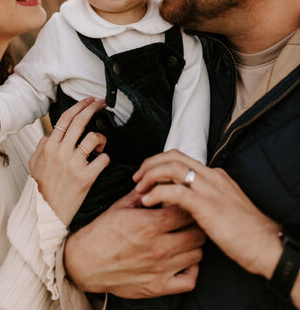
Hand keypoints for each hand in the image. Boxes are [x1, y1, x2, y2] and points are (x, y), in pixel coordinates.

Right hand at [29, 98, 109, 225]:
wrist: (46, 214)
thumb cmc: (42, 189)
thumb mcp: (34, 165)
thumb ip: (41, 147)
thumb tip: (49, 134)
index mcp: (49, 147)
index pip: (66, 119)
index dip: (79, 106)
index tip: (89, 100)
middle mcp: (61, 152)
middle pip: (80, 122)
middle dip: (93, 108)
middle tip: (102, 104)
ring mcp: (73, 165)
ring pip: (93, 138)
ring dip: (101, 138)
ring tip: (100, 145)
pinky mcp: (85, 178)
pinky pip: (103, 159)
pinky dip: (105, 158)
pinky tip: (101, 161)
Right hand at [64, 189, 204, 297]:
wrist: (85, 262)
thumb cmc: (102, 233)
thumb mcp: (121, 206)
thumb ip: (143, 193)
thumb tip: (157, 181)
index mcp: (149, 224)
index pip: (186, 211)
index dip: (188, 205)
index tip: (184, 203)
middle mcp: (158, 247)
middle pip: (197, 232)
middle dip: (195, 223)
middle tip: (188, 220)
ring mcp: (160, 269)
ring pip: (197, 254)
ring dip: (194, 245)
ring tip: (184, 238)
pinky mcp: (158, 287)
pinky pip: (190, 280)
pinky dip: (191, 270)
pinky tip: (183, 260)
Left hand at [134, 149, 281, 280]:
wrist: (266, 245)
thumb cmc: (246, 233)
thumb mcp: (224, 208)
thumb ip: (204, 200)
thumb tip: (182, 203)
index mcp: (215, 175)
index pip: (181, 158)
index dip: (160, 163)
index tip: (147, 174)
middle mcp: (212, 176)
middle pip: (173, 156)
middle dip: (150, 164)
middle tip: (137, 178)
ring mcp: (209, 188)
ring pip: (172, 167)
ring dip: (151, 175)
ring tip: (139, 187)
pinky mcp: (206, 204)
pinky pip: (175, 190)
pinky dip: (157, 192)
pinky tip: (147, 201)